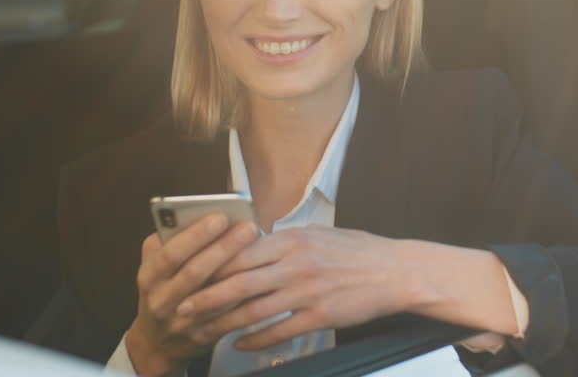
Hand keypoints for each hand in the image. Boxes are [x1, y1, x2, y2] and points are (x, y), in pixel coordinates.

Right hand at [123, 213, 258, 375]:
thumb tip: (202, 216)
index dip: (196, 236)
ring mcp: (180, 321)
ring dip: (238, 272)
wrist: (156, 341)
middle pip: (194, 273)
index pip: (171, 253)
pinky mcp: (200, 336)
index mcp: (149, 276)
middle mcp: (161, 300)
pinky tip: (259, 277)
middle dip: (223, 248)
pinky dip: (242, 296)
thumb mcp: (155, 267)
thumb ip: (170, 243)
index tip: (220, 216)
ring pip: (213, 296)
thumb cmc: (162, 289)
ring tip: (259, 249)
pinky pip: (225, 316)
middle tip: (248, 227)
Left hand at [172, 226, 413, 350]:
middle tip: (182, 307)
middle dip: (206, 297)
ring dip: (224, 323)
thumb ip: (284, 241)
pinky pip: (279, 331)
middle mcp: (295, 264)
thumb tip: (251, 244)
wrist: (395, 272)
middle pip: (239, 282)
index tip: (189, 273)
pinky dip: (256, 339)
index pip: (240, 251)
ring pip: (254, 310)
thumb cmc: (356, 251)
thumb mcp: (317, 234)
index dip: (210, 265)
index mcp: (292, 239)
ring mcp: (307, 292)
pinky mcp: (320, 317)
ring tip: (204, 330)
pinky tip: (241, 344)